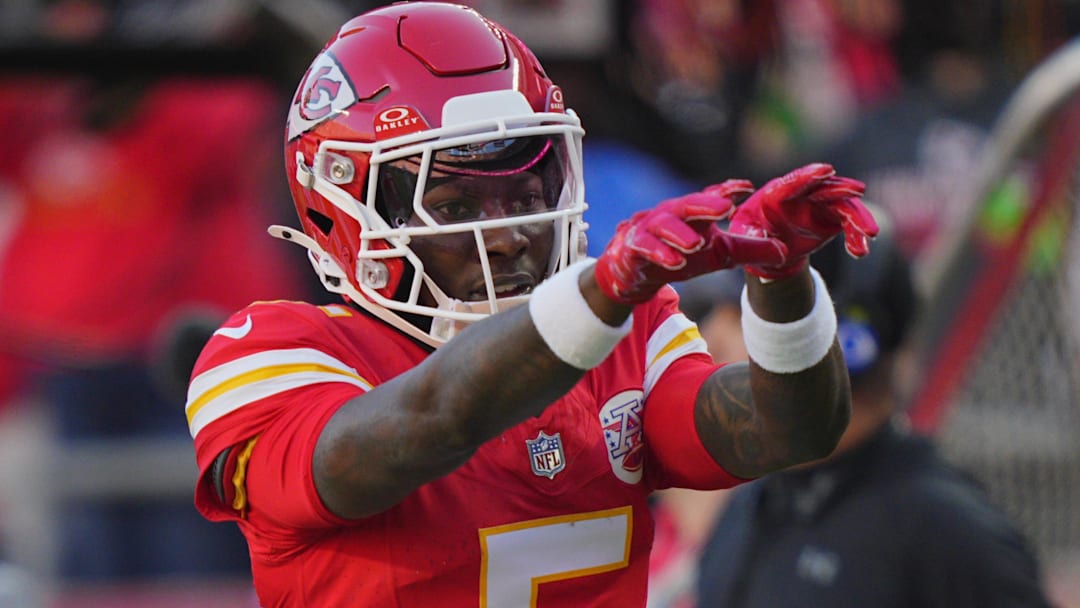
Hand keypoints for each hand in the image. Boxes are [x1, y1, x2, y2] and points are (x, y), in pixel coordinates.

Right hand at [594, 180, 786, 303]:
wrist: (635, 272)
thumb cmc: (678, 255)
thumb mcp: (718, 255)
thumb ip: (748, 251)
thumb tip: (784, 253)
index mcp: (695, 212)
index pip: (713, 196)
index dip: (728, 189)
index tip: (747, 186)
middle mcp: (672, 214)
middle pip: (688, 204)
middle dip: (705, 204)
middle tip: (725, 208)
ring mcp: (650, 229)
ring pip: (665, 225)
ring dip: (680, 233)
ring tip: (697, 244)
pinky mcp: (634, 246)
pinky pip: (646, 247)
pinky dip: (660, 253)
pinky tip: (675, 262)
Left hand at [728, 163, 878, 279]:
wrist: (769, 247)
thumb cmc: (751, 236)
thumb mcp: (743, 236)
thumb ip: (752, 236)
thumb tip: (768, 243)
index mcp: (775, 194)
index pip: (792, 182)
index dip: (809, 175)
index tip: (827, 169)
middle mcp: (801, 194)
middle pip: (824, 187)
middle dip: (841, 189)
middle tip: (858, 190)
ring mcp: (819, 204)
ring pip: (843, 205)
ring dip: (858, 218)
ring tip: (868, 235)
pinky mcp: (831, 217)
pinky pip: (849, 223)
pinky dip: (856, 235)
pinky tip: (860, 251)